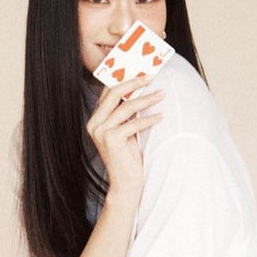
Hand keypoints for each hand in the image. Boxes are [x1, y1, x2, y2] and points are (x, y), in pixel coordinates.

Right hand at [86, 79, 164, 205]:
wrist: (125, 183)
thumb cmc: (128, 157)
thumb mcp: (126, 130)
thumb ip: (126, 113)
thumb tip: (140, 89)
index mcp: (95, 119)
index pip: (107, 91)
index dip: (124, 79)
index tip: (141, 72)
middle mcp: (94, 124)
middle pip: (114, 93)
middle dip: (134, 82)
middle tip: (152, 76)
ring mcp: (101, 132)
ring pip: (126, 107)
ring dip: (147, 98)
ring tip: (162, 94)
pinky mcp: (111, 141)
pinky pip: (134, 124)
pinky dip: (149, 119)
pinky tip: (161, 115)